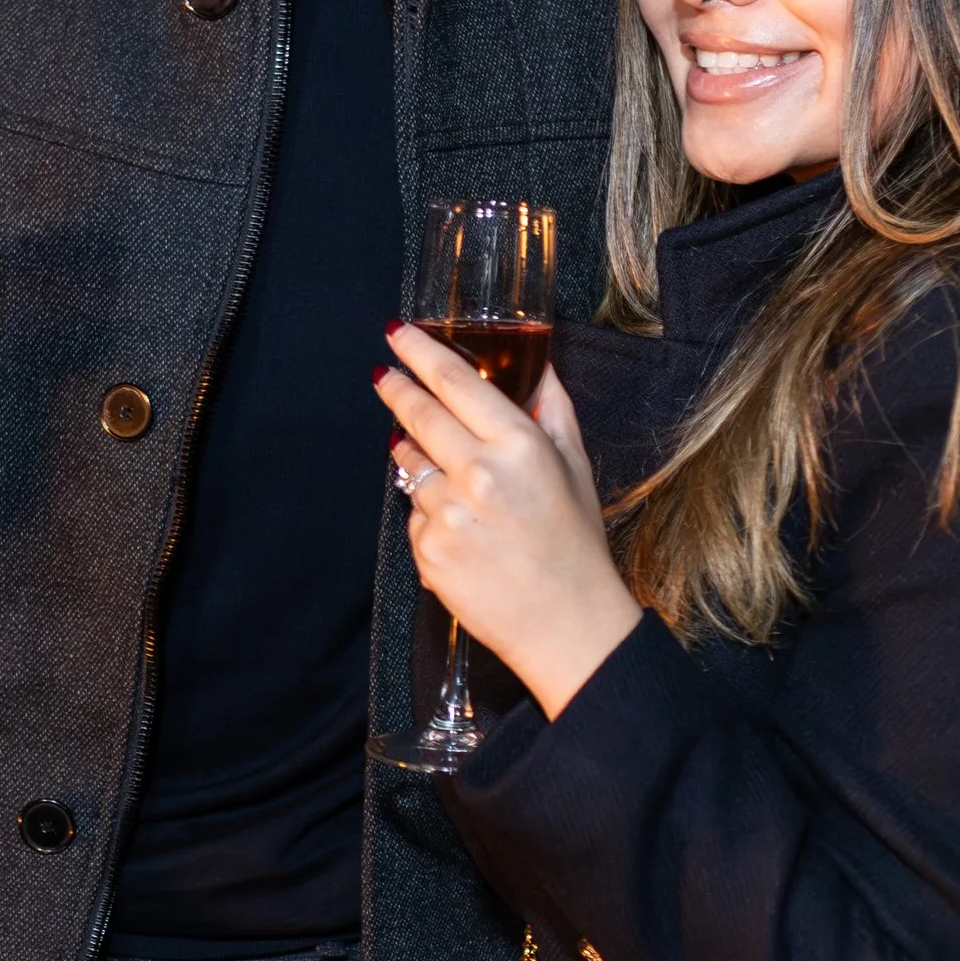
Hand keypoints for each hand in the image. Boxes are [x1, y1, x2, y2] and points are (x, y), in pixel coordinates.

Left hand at [375, 326, 638, 720]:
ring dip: (420, 462)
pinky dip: (429, 515)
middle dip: (396, 389)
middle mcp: (479, 475)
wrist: (567, 626)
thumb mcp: (575, 468)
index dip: (420, 351)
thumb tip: (539, 366)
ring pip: (411, 467)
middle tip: (384, 376)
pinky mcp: (428, 551)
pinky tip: (465, 533)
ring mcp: (448, 515)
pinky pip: (414, 516)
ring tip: (457, 484)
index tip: (399, 334)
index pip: (455, 382)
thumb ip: (552, 411)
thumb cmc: (575, 546)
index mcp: (519, 446)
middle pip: (418, 414)